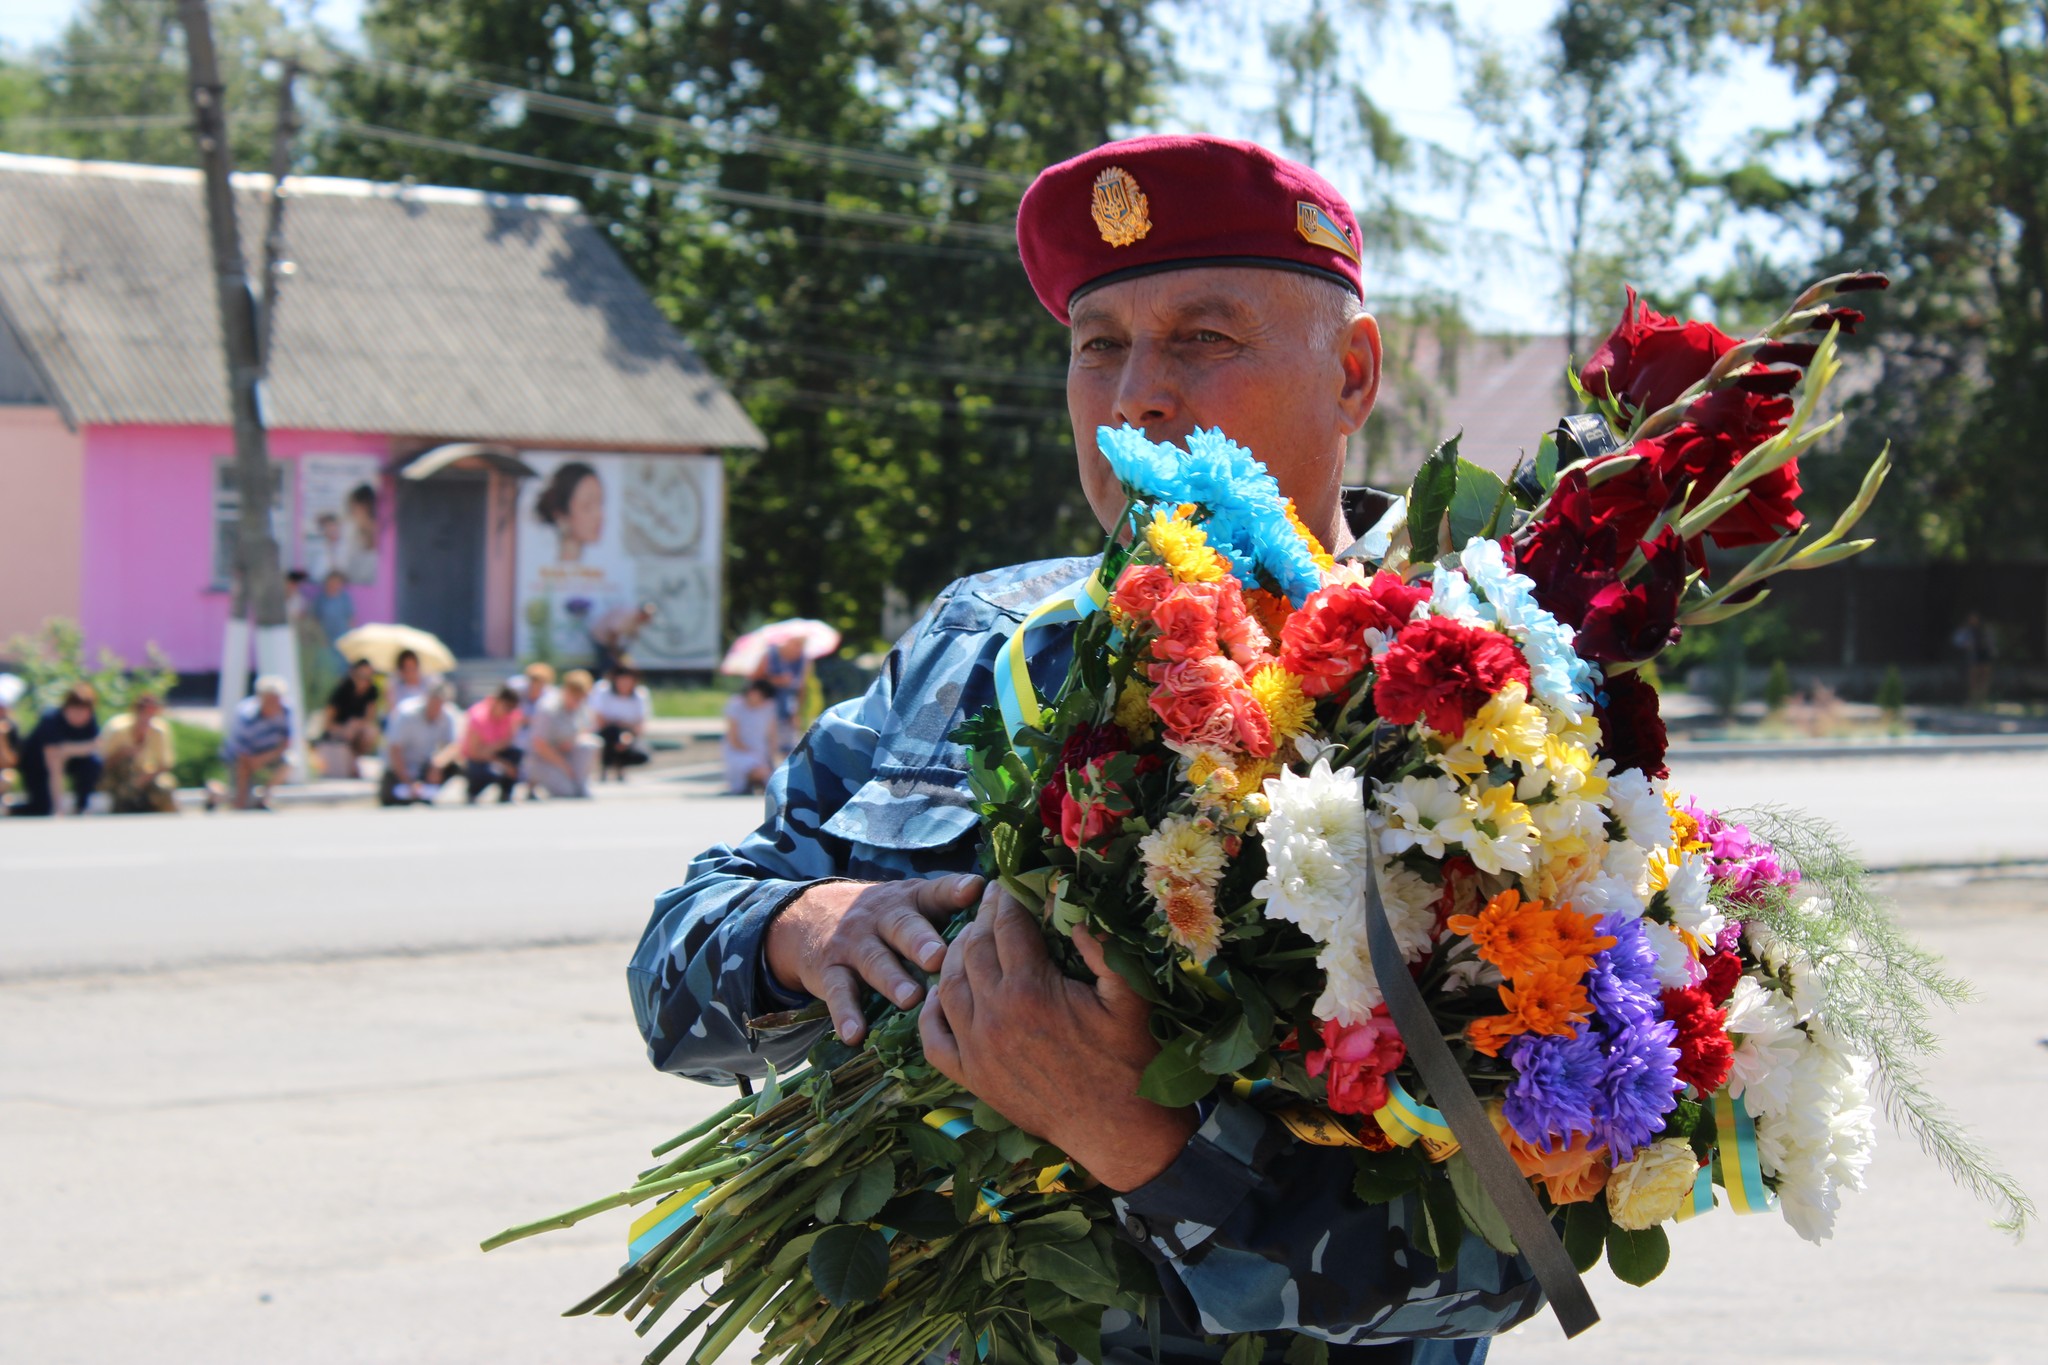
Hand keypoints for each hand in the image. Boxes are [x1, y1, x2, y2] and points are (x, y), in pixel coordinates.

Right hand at [765, 875, 983, 1043]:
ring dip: (892, 980)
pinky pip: (838, 993)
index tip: (975, 890)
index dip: (954, 890)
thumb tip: (1004, 903)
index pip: (935, 893)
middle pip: (902, 927)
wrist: (813, 916)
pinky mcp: (830, 971)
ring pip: (874, 961)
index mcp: (911, 901)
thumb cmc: (888, 917)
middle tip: (939, 958)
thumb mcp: (916, 902)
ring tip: (911, 998)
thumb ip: (953, 904)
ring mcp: (854, 944)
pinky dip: (846, 1014)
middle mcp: (882, 918)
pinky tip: (855, 1035)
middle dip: (920, 942)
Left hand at [919, 886, 1195, 1190]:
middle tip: (990, 905)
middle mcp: (994, 1015)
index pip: (1007, 927)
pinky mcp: (972, 1078)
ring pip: (948, 986)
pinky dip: (930, 1012)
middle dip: (981, 920)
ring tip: (969, 940)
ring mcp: (977, 1048)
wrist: (1118, 1130)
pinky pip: (934, 1038)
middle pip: (973, 950)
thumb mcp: (1130, 996)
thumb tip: (1072, 906)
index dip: (1007, 899)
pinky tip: (936, 994)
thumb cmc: (1131, 1060)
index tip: (1008, 884)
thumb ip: (1101, 947)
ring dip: (955, 956)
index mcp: (1031, 989)